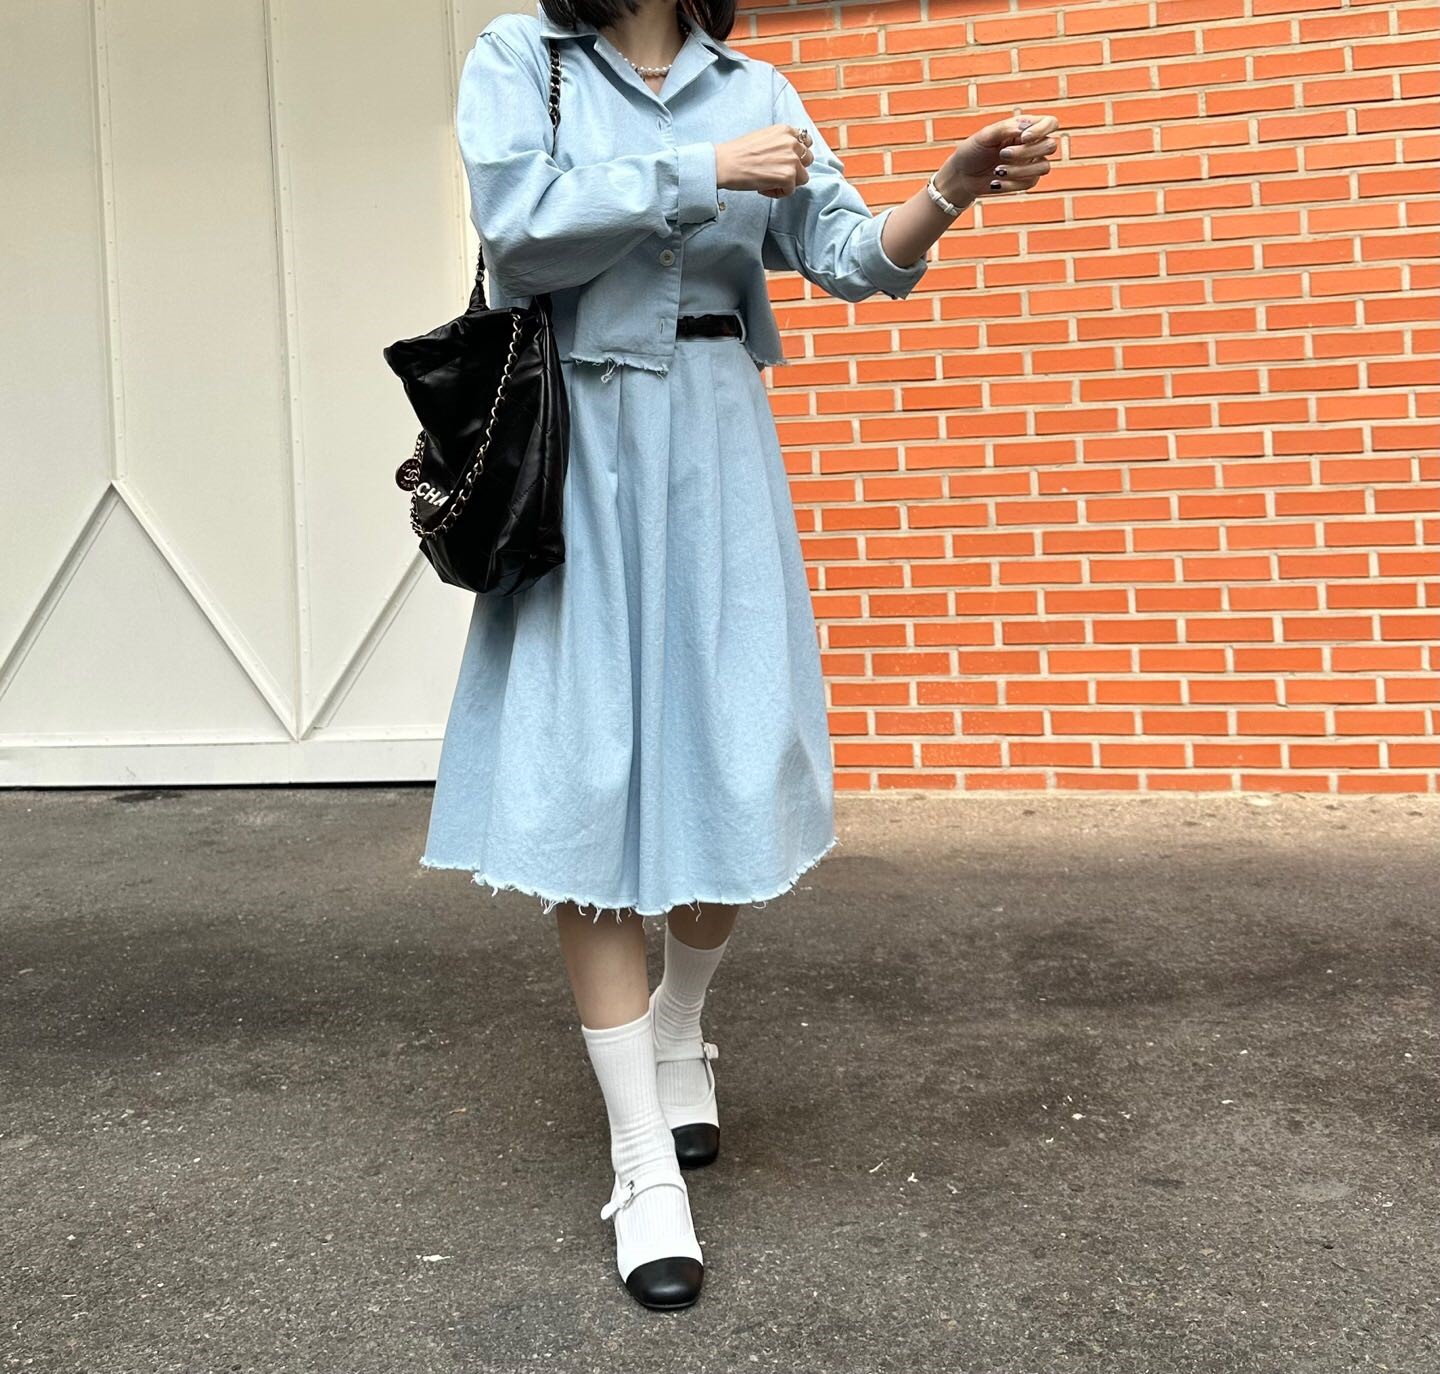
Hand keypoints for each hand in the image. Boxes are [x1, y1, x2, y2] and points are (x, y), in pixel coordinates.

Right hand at [715, 124, 815, 197]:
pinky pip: (791, 190)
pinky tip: (763, 187)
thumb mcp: (764, 137)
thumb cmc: (738, 153)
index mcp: (785, 130)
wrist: (726, 163)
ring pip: (802, 177)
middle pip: (807, 160)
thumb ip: (780, 143)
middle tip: (777, 173)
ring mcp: (792, 159)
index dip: (798, 154)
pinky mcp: (789, 176)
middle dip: (795, 168)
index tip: (787, 161)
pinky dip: (778, 192)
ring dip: (789, 182)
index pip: (805, 142)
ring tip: (770, 181)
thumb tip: (787, 156)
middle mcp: (792, 142)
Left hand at [937, 113, 1060, 200]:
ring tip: (997, 171)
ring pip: (1044, 167)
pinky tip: (995, 182)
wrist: (962, 176)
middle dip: (1026, 152)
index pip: (1051, 123)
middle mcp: (1032, 144)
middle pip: (1050, 146)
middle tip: (1002, 154)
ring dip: (1020, 170)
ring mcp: (1031, 163)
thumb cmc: (973, 150)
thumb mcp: (985, 136)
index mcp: (1024, 127)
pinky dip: (1012, 183)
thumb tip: (1026, 129)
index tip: (1023, 137)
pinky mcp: (1025, 181)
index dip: (1042, 130)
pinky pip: (1030, 183)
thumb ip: (1006, 129)